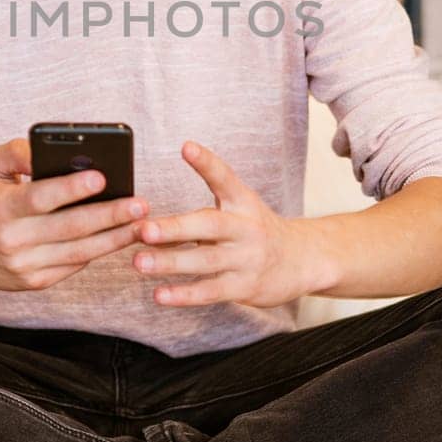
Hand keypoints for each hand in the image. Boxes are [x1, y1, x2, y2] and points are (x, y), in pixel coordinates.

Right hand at [0, 137, 149, 296]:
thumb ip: (15, 152)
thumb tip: (44, 149)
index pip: (39, 198)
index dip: (70, 189)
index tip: (102, 177)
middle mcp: (11, 240)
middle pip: (68, 228)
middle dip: (108, 215)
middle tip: (140, 203)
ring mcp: (24, 266)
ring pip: (78, 252)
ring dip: (114, 238)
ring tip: (141, 222)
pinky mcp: (35, 282)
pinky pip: (74, 266)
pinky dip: (99, 251)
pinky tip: (120, 236)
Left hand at [133, 141, 317, 308]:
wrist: (302, 261)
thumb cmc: (255, 231)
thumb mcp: (239, 208)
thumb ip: (199, 211)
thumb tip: (142, 215)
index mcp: (243, 202)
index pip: (225, 178)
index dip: (207, 162)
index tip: (187, 147)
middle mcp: (246, 228)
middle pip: (210, 225)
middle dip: (174, 229)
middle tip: (143, 229)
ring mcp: (247, 259)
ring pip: (205, 261)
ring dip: (170, 262)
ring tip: (139, 262)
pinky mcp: (244, 286)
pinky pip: (211, 291)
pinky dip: (184, 294)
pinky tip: (159, 294)